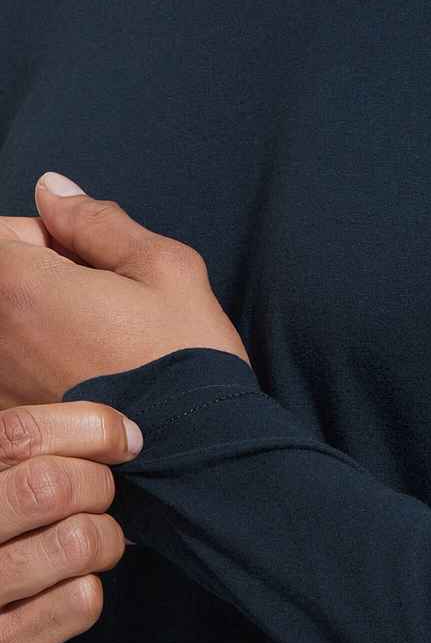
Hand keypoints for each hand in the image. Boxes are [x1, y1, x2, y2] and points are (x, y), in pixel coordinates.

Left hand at [0, 170, 250, 409]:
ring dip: (46, 327)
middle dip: (45, 281)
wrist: (198, 452)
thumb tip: (53, 190)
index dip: (50, 239)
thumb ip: (97, 221)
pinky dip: (49, 367)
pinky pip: (21, 370)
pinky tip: (93, 384)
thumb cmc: (186, 361)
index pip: (2, 234)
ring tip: (101, 350)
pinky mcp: (16, 416)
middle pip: (6, 281)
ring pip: (14, 329)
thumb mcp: (165, 268)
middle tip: (106, 308)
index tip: (93, 266)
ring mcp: (1, 381)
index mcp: (20, 286)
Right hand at [0, 400, 141, 642]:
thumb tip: (119, 432)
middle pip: (54, 486)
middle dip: (99, 487)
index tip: (125, 440)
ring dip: (103, 540)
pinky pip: (81, 600)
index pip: (19, 433)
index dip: (89, 427)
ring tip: (87, 548)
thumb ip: (26, 462)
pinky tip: (64, 592)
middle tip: (97, 500)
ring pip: (79, 542)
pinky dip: (88, 590)